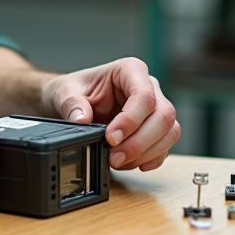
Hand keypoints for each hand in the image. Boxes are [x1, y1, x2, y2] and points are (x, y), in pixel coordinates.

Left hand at [41, 57, 178, 171]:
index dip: (131, 120)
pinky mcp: (156, 128)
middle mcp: (149, 87)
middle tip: (115, 157)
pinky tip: (133, 164)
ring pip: (170, 131)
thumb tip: (81, 118)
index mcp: (130, 70)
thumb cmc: (75, 90)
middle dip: (140, 142)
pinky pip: (166, 145)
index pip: (144, 95)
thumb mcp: (64, 91)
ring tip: (118, 162)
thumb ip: (71, 102)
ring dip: (146, 152)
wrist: (73, 103)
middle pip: (163, 115)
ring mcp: (156, 108)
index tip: (110, 137)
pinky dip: (152, 158)